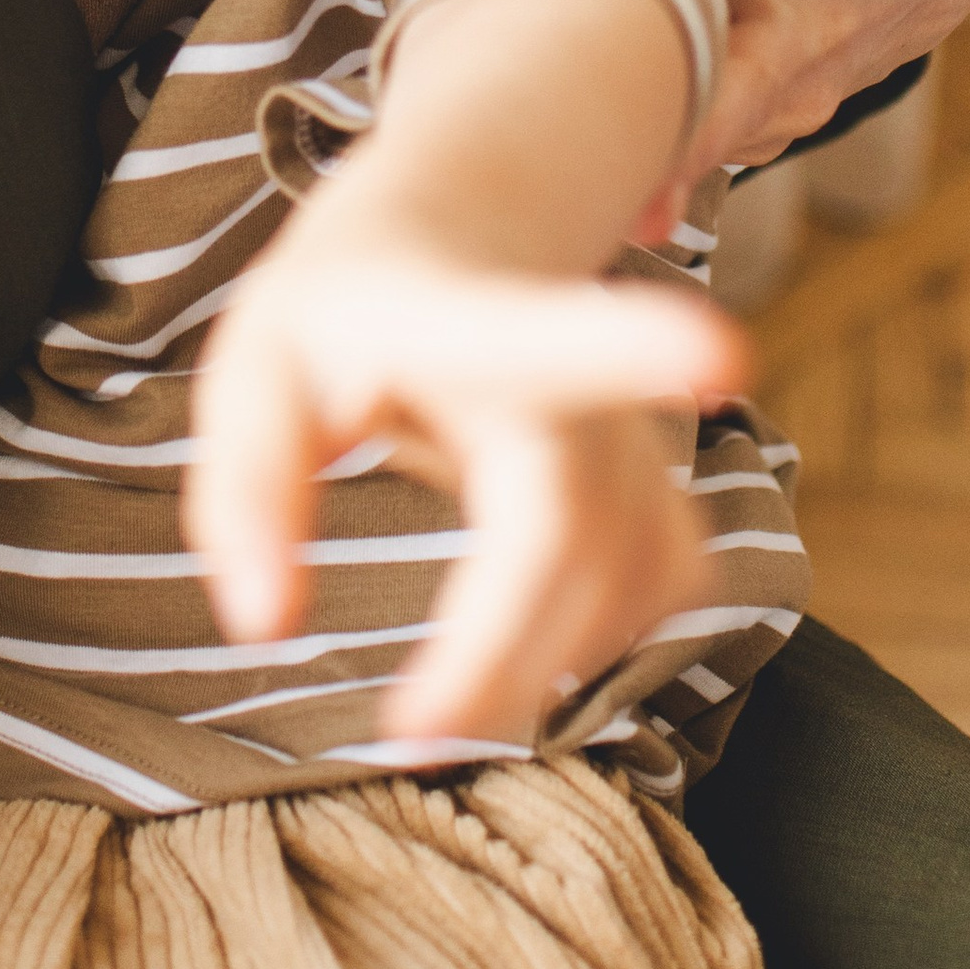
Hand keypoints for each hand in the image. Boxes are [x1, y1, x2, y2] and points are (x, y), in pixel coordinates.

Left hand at [185, 194, 746, 748]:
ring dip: (536, 667)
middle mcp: (575, 376)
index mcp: (466, 322)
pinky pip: (662, 587)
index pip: (550, 337)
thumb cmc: (343, 313)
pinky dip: (594, 643)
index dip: (634, 346)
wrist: (456, 236)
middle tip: (409, 733)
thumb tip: (267, 625)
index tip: (723, 353)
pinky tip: (519, 647)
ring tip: (437, 699)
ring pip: (623, 582)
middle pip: (572, 533)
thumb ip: (246, 488)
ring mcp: (633, 430)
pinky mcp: (661, 481)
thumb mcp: (253, 368)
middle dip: (503, 653)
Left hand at [553, 0, 969, 199]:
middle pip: (709, 69)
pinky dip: (634, 131)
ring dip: (614, 127)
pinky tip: (580, 124)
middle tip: (534, 101)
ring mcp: (790, 93)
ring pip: (692, 126)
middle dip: (626, 90)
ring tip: (531, 129)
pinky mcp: (770, 131)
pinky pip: (688, 135)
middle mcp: (803, 18)